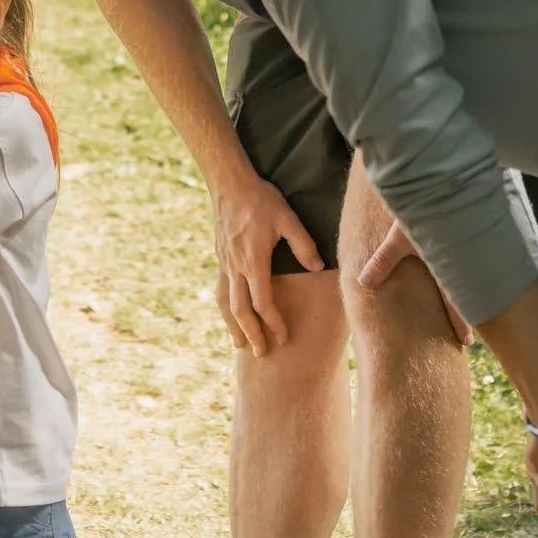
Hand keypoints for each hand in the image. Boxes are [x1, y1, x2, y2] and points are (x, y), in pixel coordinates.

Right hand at [210, 163, 324, 355]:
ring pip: (225, 303)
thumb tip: (318, 267)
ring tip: (239, 344)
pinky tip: (230, 314)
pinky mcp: (220, 257)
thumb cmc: (261, 200)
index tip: (283, 336)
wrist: (229, 184)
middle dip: (251, 334)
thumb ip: (303, 243)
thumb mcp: (287, 218)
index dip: (274, 322)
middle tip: (261, 354)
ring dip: (233, 326)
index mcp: (253, 261)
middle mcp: (235, 267)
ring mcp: (224, 263)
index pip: (263, 302)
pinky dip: (224, 308)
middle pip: (241, 310)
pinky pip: (220, 289)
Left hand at [351, 215, 470, 349]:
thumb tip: (364, 284)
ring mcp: (466, 245)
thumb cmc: (418, 205)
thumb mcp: (399, 236)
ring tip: (472, 310)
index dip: (460, 322)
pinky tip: (468, 272)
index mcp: (445, 263)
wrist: (438, 175)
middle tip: (468, 339)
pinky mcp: (470, 230)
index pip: (454, 300)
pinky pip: (470, 256)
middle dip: (468, 313)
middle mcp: (459, 258)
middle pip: (466, 292)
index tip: (465, 343)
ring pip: (469, 276)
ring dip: (469, 292)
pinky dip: (468, 268)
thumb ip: (383, 261)